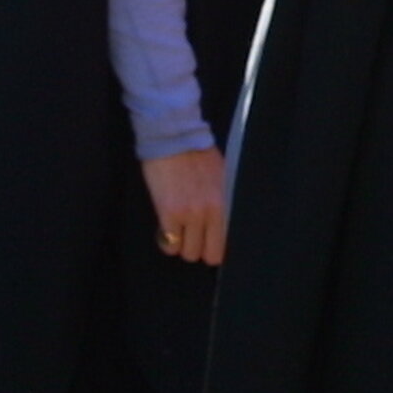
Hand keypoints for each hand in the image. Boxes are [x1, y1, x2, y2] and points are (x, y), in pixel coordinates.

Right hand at [143, 145, 227, 263]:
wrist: (173, 137)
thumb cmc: (198, 152)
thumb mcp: (221, 177)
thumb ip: (222, 201)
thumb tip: (222, 223)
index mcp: (225, 203)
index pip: (226, 244)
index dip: (215, 247)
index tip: (208, 242)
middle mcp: (210, 212)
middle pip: (208, 255)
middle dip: (199, 248)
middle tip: (191, 236)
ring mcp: (189, 214)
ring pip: (188, 253)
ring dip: (181, 244)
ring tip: (177, 229)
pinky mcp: (168, 213)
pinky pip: (169, 244)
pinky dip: (166, 240)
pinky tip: (165, 227)